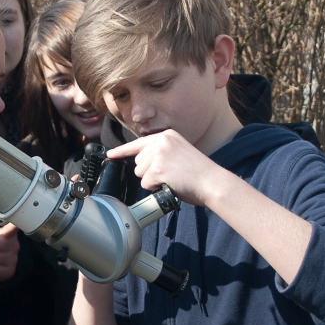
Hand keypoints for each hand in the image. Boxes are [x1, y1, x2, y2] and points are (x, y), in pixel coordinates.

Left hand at [107, 130, 223, 206]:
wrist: (213, 182)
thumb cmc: (199, 173)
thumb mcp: (180, 152)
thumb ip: (162, 152)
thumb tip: (142, 163)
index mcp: (167, 135)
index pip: (138, 143)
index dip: (122, 151)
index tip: (111, 154)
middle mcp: (161, 141)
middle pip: (138, 162)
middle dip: (149, 172)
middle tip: (171, 174)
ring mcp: (158, 155)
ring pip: (140, 174)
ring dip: (153, 181)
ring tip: (172, 178)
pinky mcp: (158, 169)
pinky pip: (146, 184)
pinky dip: (156, 188)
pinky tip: (171, 184)